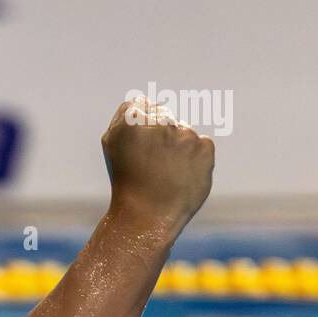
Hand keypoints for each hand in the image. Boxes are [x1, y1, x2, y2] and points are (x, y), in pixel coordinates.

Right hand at [102, 96, 214, 234]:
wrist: (147, 216)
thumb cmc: (126, 181)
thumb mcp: (113, 145)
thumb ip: (125, 117)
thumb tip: (142, 100)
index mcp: (132, 120)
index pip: (142, 105)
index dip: (141, 126)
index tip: (140, 145)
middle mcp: (160, 124)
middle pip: (164, 116)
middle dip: (160, 134)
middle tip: (153, 161)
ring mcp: (185, 136)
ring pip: (183, 132)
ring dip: (178, 147)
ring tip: (166, 172)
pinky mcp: (205, 149)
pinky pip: (202, 146)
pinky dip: (195, 158)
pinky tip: (181, 175)